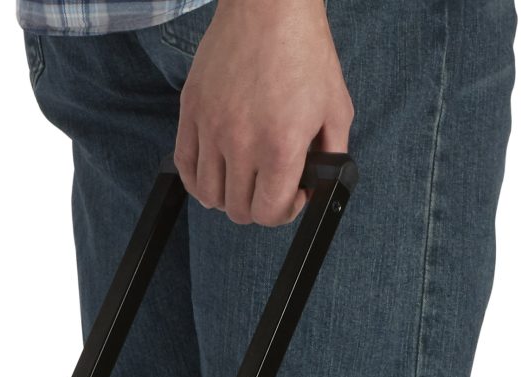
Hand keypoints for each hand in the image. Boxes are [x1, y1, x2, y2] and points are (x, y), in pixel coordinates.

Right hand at [174, 0, 353, 225]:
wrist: (269, 10)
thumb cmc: (304, 51)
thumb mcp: (336, 107)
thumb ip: (331, 153)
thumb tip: (320, 184)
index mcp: (280, 145)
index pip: (268, 212)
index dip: (284, 212)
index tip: (293, 195)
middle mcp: (241, 143)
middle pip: (238, 210)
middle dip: (258, 207)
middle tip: (270, 187)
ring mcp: (210, 129)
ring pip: (208, 195)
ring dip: (227, 196)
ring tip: (243, 178)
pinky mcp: (190, 113)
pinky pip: (184, 167)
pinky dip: (198, 180)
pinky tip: (216, 170)